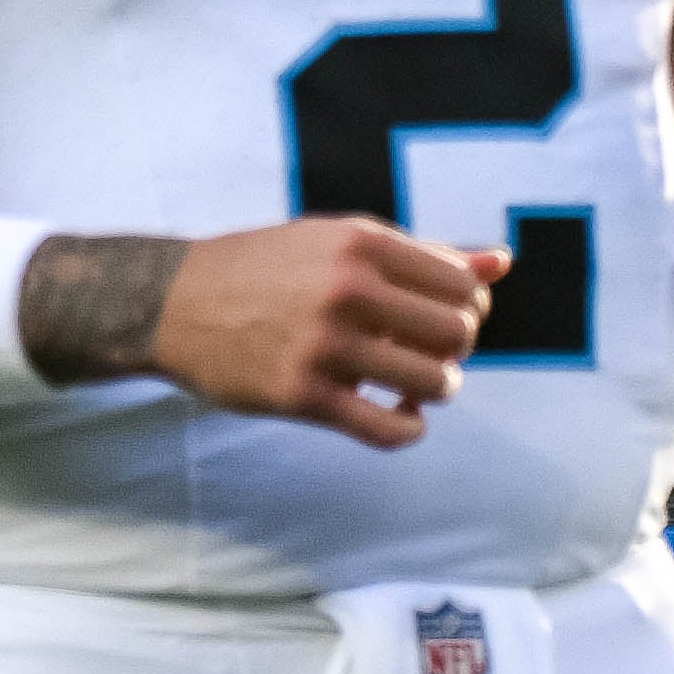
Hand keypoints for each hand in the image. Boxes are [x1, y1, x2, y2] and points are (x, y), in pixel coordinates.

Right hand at [153, 221, 498, 451]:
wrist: (170, 300)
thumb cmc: (269, 269)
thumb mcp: (340, 243)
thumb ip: (423, 255)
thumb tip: (504, 263)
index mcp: (361, 243)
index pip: (463, 286)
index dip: (466, 308)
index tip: (435, 317)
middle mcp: (346, 290)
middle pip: (459, 334)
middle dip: (454, 349)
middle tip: (424, 351)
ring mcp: (323, 345)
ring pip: (436, 383)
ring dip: (434, 389)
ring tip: (410, 382)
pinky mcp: (303, 396)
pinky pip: (393, 430)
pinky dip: (409, 428)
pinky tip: (396, 414)